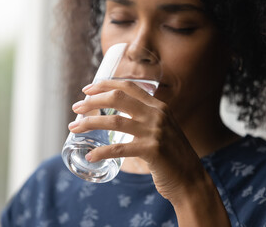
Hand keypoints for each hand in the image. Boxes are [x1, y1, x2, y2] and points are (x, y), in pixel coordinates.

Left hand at [69, 80, 205, 202]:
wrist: (191, 179)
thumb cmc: (171, 155)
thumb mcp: (162, 129)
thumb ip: (145, 119)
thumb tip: (117, 117)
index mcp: (159, 106)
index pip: (128, 86)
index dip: (105, 85)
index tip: (87, 90)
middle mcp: (157, 114)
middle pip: (117, 98)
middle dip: (93, 101)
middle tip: (76, 108)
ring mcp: (155, 132)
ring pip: (114, 122)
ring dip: (90, 123)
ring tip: (74, 128)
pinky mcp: (152, 151)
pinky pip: (119, 149)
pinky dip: (101, 152)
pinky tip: (90, 156)